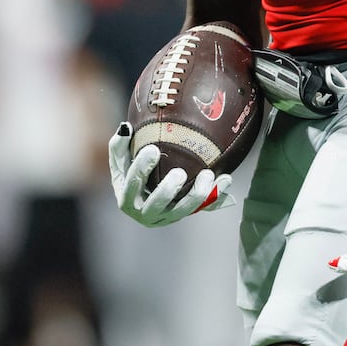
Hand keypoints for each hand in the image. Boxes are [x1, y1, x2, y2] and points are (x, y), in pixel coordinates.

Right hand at [108, 122, 233, 226]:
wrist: (144, 196)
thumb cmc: (131, 172)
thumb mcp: (121, 162)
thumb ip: (119, 146)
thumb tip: (125, 128)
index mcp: (127, 199)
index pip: (132, 185)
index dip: (141, 169)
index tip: (153, 150)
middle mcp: (146, 213)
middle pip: (157, 204)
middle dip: (168, 190)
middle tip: (179, 173)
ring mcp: (167, 216)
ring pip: (184, 210)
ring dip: (197, 194)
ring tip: (208, 175)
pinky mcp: (185, 214)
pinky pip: (203, 207)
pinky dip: (216, 195)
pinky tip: (227, 179)